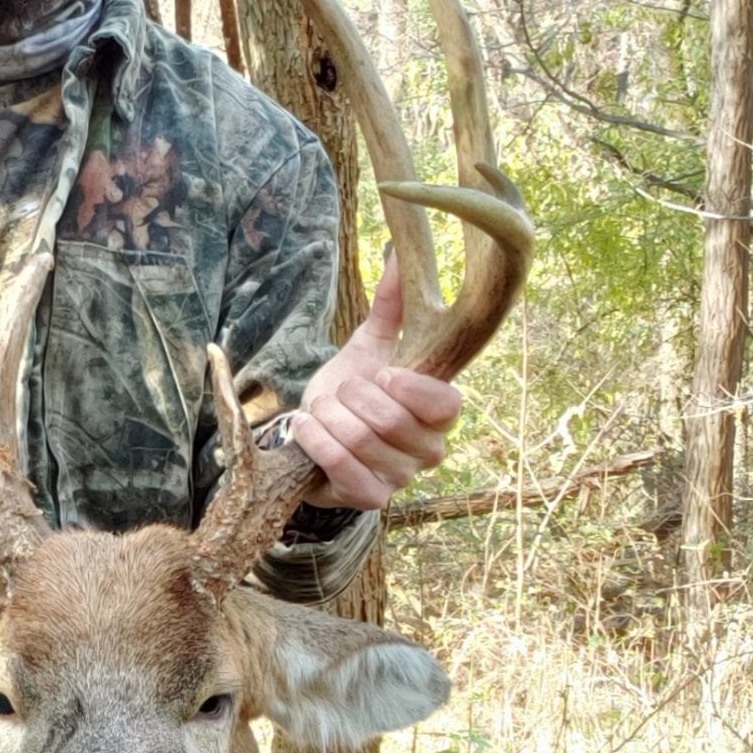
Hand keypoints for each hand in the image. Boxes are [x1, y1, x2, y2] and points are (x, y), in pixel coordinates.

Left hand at [289, 255, 461, 509]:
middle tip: (337, 390)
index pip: (445, 404)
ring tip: (318, 409)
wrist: (317, 435)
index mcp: (440, 411)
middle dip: (349, 397)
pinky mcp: (370, 498)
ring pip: (361, 442)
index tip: (379, 373)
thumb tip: (398, 255)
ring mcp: (401, 477)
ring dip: (327, 417)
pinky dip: (316, 441)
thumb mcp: (371, 346)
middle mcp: (430, 449)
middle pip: (391, 421)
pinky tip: (306, 428)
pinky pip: (342, 468)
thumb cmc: (352, 389)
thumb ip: (392, 306)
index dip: (409, 388)